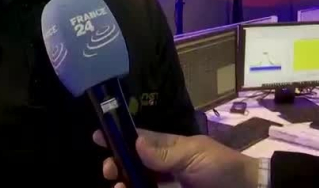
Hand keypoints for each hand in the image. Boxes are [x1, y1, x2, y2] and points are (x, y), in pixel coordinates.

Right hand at [92, 129, 258, 187]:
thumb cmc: (220, 168)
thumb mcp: (193, 154)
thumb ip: (164, 151)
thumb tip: (135, 141)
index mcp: (170, 149)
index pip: (139, 139)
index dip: (119, 137)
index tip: (98, 136)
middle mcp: (164, 167)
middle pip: (132, 164)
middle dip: (116, 164)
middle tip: (109, 170)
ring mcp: (165, 185)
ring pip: (135, 183)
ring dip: (122, 183)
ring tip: (118, 187)